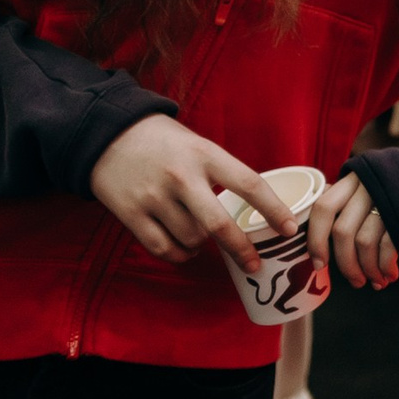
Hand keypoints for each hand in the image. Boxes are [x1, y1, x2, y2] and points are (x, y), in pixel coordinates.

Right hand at [90, 114, 294, 270]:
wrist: (108, 134)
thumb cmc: (165, 141)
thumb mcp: (199, 145)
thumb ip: (221, 172)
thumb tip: (253, 208)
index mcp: (206, 154)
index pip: (250, 184)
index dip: (274, 210)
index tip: (290, 229)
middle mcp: (182, 177)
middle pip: (219, 224)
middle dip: (241, 249)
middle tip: (255, 264)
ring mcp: (154, 197)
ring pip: (191, 240)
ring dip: (203, 247)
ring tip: (204, 239)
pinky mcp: (130, 214)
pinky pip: (163, 248)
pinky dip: (179, 255)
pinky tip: (185, 249)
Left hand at [309, 172, 398, 289]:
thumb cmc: (396, 194)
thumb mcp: (370, 189)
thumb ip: (347, 208)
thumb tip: (321, 252)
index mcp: (353, 179)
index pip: (323, 208)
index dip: (316, 239)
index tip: (320, 264)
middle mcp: (368, 186)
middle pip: (343, 231)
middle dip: (346, 264)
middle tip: (354, 282)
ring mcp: (388, 197)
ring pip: (364, 242)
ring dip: (368, 269)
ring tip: (375, 281)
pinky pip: (388, 246)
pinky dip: (385, 266)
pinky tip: (389, 275)